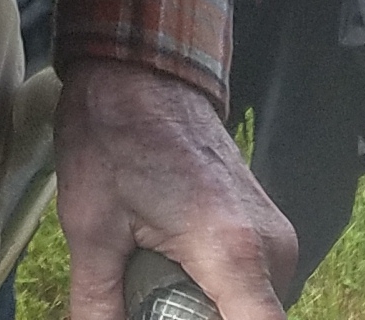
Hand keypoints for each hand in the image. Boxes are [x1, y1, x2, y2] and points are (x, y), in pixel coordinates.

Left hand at [56, 60, 296, 319]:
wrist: (138, 70)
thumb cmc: (112, 138)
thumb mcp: (90, 229)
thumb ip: (99, 303)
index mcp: (233, 251)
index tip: (174, 318)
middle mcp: (271, 248)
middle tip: (143, 300)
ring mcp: (275, 236)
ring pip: (250, 307)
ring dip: (206, 309)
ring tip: (151, 280)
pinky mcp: (265, 227)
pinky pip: (249, 283)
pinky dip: (215, 291)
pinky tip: (168, 272)